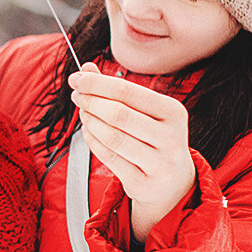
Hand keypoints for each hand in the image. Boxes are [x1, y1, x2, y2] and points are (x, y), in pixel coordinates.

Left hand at [68, 69, 195, 244]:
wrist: (174, 183)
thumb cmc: (156, 139)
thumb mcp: (146, 111)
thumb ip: (117, 90)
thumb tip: (86, 68)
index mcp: (173, 112)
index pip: (127, 91)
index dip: (96, 83)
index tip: (77, 79)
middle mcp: (170, 137)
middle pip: (118, 114)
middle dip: (90, 102)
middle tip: (77, 96)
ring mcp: (158, 163)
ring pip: (112, 137)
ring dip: (90, 122)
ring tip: (83, 113)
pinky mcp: (143, 183)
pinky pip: (109, 157)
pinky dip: (92, 142)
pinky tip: (89, 132)